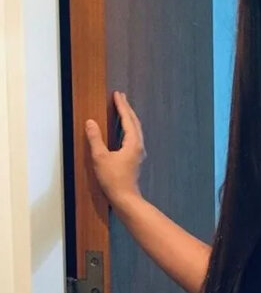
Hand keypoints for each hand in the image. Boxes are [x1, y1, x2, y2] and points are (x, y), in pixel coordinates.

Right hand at [84, 90, 146, 206]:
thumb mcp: (100, 157)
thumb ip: (95, 138)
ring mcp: (139, 153)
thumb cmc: (113, 179)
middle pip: (134, 122)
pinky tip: (124, 130)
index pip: (128, 119)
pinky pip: (134, 137)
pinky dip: (129, 128)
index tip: (117, 94)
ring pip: (136, 130)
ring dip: (129, 118)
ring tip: (123, 108)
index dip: (122, 106)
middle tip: (121, 97)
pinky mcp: (135, 159)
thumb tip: (90, 122)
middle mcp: (139, 146)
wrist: (125, 198)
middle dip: (127, 108)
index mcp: (133, 143)